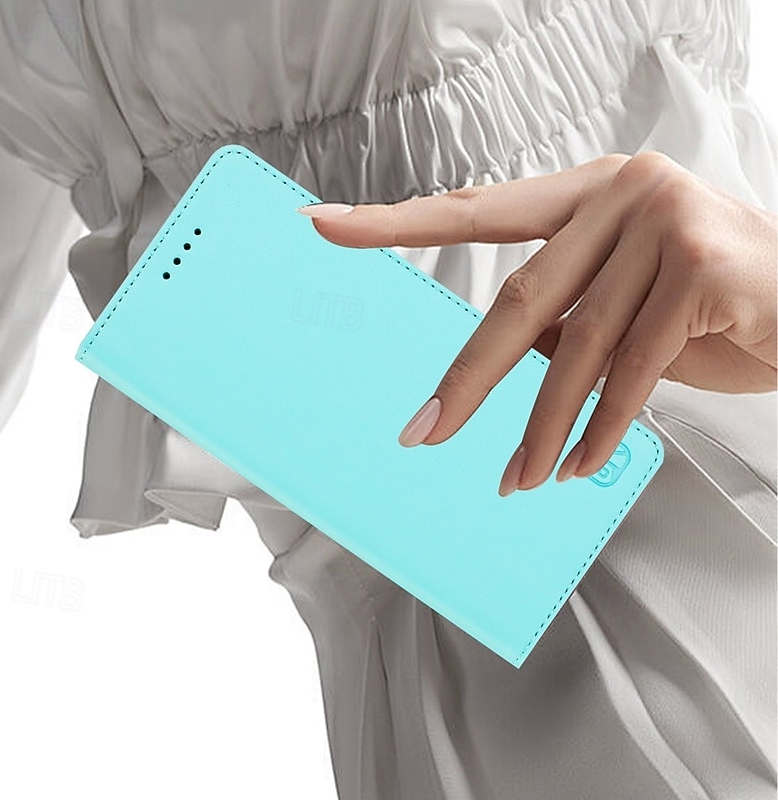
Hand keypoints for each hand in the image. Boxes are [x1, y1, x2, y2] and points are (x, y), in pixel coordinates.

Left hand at [297, 152, 776, 494]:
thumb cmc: (712, 302)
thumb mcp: (624, 302)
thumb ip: (564, 317)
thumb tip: (494, 364)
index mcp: (585, 191)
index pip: (475, 209)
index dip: (396, 221)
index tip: (325, 225)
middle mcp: (621, 191)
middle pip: (519, 298)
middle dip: (469, 379)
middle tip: (423, 433)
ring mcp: (665, 222)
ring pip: (577, 349)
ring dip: (541, 427)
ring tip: (518, 480)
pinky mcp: (705, 269)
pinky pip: (633, 371)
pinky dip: (602, 427)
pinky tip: (579, 465)